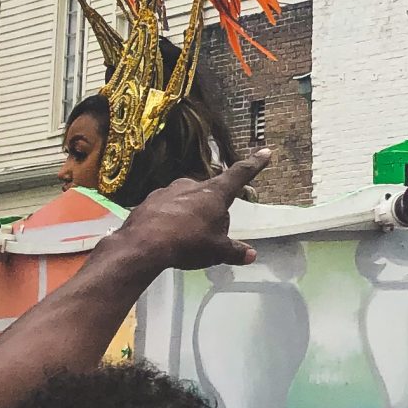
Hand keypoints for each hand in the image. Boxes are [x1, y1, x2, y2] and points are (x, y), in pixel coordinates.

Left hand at [114, 153, 268, 272]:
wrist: (142, 245)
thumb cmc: (188, 243)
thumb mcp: (217, 251)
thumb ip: (235, 251)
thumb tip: (251, 255)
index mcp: (215, 194)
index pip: (240, 175)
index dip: (255, 164)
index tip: (265, 152)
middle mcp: (192, 185)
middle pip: (210, 192)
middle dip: (213, 207)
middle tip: (211, 230)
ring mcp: (168, 191)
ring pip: (186, 198)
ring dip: (190, 211)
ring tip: (186, 235)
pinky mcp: (149, 201)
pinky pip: (166, 207)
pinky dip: (170, 217)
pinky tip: (166, 234)